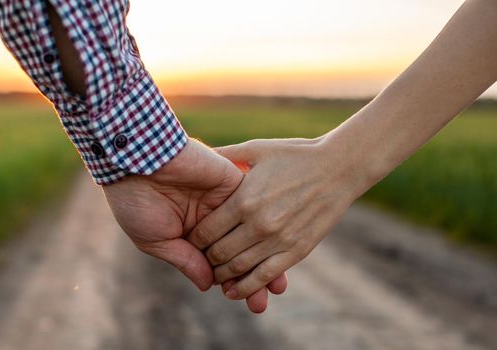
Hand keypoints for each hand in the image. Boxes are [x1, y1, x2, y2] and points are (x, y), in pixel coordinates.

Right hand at [103, 138, 287, 311]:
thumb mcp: (155, 240)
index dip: (232, 281)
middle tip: (262, 302)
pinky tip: (276, 254)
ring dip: (264, 260)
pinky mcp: (233, 183)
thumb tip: (209, 285)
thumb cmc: (136, 202)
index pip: (217, 261)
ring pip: (250, 235)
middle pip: (239, 252)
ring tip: (276, 287)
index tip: (247, 301)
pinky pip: (254, 208)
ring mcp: (224, 202)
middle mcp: (210, 219)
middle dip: (252, 277)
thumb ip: (185, 260)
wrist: (137, 161)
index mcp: (190, 232)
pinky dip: (264, 231)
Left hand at [188, 138, 367, 300]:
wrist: (338, 167)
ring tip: (214, 276)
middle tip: (200, 258)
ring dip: (221, 276)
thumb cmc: (294, 155)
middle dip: (205, 259)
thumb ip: (225, 155)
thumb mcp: (256, 149)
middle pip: (219, 253)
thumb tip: (198, 152)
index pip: (207, 231)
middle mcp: (258, 223)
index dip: (194, 239)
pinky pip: (265, 276)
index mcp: (244, 199)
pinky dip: (246, 287)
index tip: (190, 239)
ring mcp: (278, 240)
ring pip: (239, 268)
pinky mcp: (297, 251)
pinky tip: (233, 292)